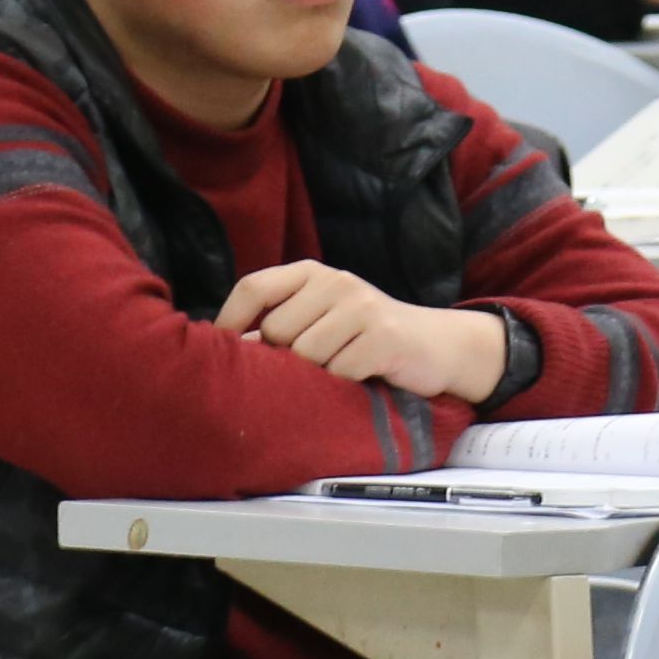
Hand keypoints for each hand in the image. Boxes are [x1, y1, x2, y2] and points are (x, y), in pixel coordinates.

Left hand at [219, 259, 510, 402]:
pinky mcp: (384, 337)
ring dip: (317, 375)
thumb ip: (279, 326)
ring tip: (339, 370)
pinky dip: (344, 385)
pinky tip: (361, 378)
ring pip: (305, 356)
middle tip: (310, 368)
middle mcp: (336, 281)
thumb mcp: (321, 319)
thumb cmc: (365, 337)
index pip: (253, 288)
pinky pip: (338, 372)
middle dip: (284, 359)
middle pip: (276, 332)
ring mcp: (361, 306)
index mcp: (312, 273)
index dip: (229, 322)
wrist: (436, 346)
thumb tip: (225, 350)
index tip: (222, 352)